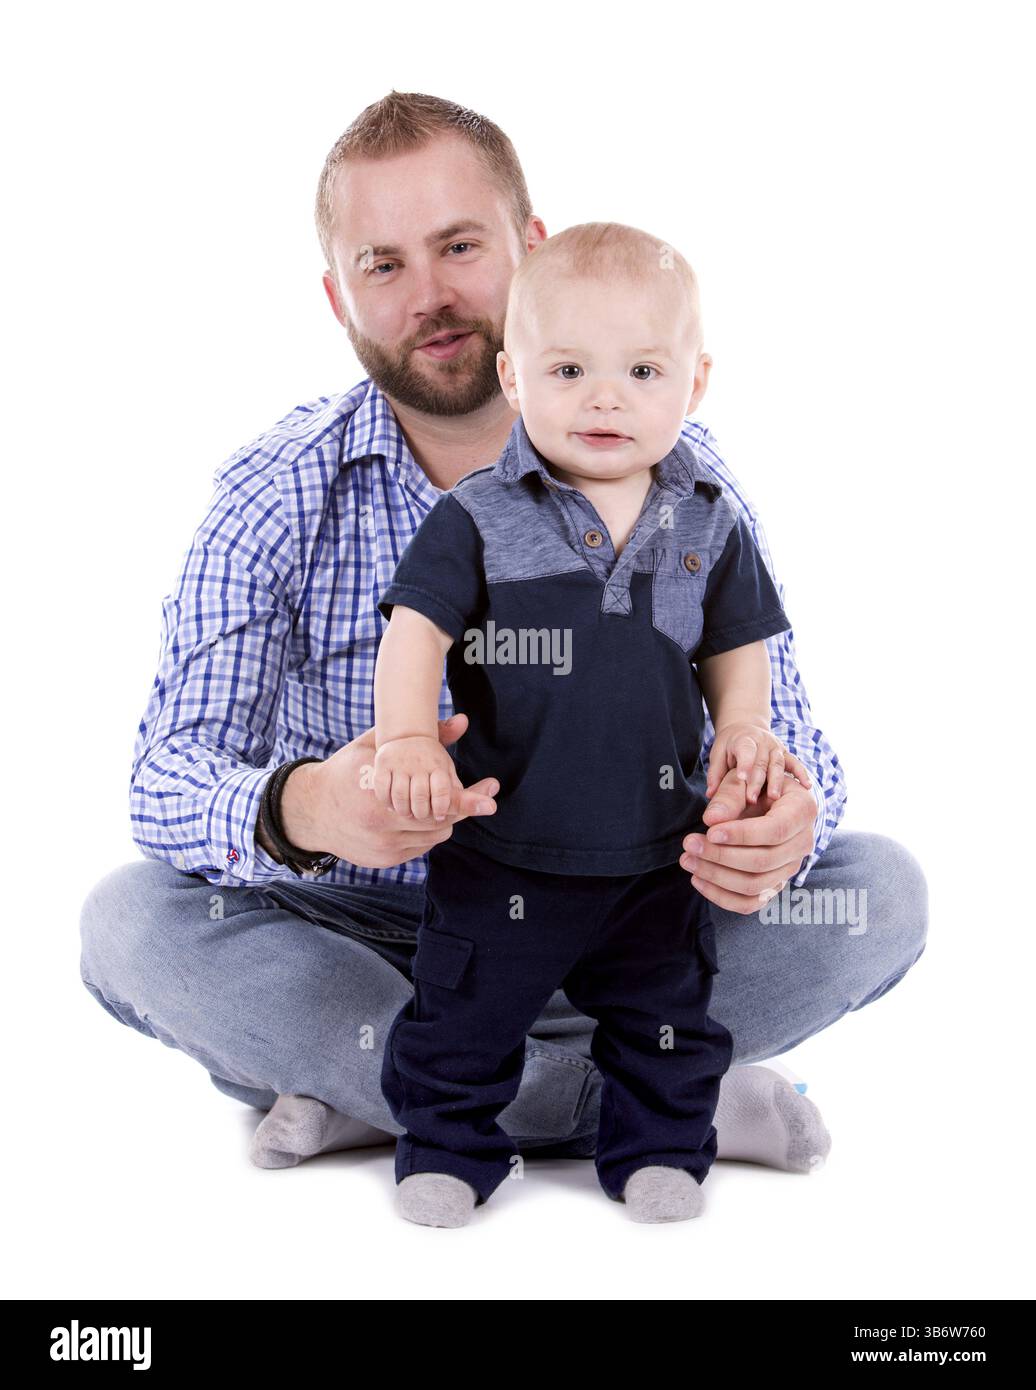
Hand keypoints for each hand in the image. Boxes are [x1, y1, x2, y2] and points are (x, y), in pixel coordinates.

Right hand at [276, 713, 498, 869]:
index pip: (436, 801)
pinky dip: (427, 831)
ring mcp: (384, 848)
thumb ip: (422, 736)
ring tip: (438, 801)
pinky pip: (422, 847)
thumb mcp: (377, 746)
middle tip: (480, 795)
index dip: (467, 799)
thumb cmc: (346, 771)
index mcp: (382, 797)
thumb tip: (462, 720)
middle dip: (461, 806)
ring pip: (435, 835)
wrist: (311, 812)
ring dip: (443, 818)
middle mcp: (383, 827)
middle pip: (442, 820)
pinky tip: (419, 816)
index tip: (492, 793)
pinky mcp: (385, 861)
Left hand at [680, 767, 818, 914]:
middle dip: (720, 855)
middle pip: (762, 862)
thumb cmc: (756, 786)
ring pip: (754, 885)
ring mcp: (790, 868)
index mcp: (803, 811)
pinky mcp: (774, 885)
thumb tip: (711, 820)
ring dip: (716, 876)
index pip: (775, 831)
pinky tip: (697, 880)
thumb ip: (730, 797)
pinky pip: (750, 903)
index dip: (741, 835)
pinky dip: (721, 896)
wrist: (768, 802)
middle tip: (689, 843)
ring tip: (687, 859)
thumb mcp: (744, 780)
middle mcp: (803, 844)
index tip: (709, 832)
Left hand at [705, 721, 812, 804]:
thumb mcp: (718, 754)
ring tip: (774, 798)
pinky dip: (802, 774)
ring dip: (777, 781)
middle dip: (757, 781)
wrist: (745, 727)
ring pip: (778, 764)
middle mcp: (763, 742)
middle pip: (761, 762)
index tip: (742, 779)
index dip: (745, 764)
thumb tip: (710, 794)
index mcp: (744, 739)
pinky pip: (795, 763)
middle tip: (752, 799)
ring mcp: (776, 747)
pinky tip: (806, 786)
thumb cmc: (729, 746)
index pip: (745, 750)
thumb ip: (715, 774)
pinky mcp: (786, 753)